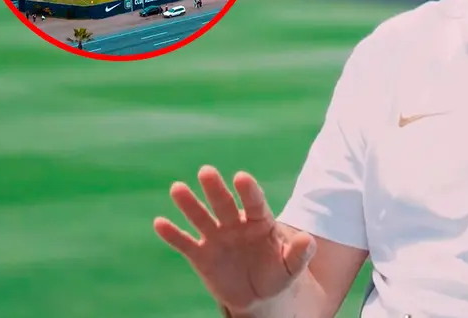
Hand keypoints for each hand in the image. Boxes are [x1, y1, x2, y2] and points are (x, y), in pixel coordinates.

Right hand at [153, 165, 316, 313]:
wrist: (258, 295)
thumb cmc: (277, 274)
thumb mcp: (291, 268)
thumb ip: (298, 254)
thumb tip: (308, 240)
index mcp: (260, 221)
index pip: (254, 202)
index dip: (248, 190)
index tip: (241, 177)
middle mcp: (236, 223)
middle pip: (225, 203)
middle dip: (215, 189)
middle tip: (206, 171)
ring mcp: (217, 237)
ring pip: (201, 217)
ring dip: (189, 204)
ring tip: (177, 188)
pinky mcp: (201, 255)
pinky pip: (185, 243)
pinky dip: (173, 234)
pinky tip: (159, 223)